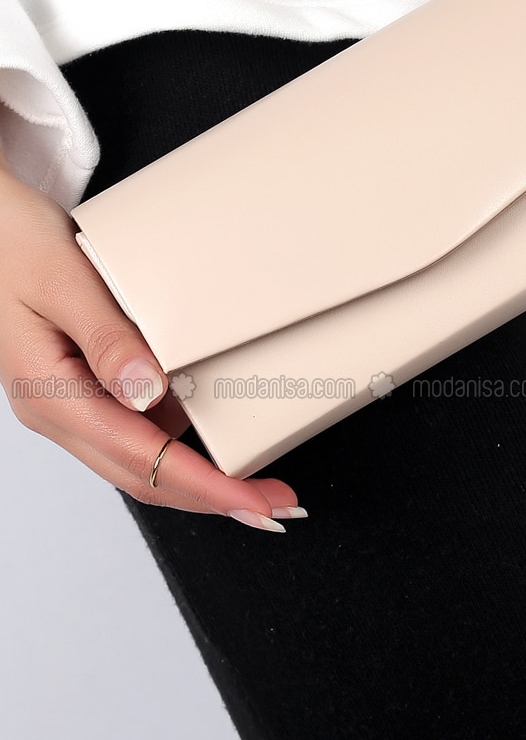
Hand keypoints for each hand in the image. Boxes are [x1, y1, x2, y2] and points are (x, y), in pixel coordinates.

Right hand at [0, 157, 303, 529]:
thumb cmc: (13, 243)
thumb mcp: (62, 282)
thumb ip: (107, 340)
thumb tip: (148, 393)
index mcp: (52, 395)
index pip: (140, 460)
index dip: (204, 487)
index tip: (252, 501)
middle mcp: (61, 409)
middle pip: (144, 475)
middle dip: (214, 495)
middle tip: (277, 504)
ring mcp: (72, 399)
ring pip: (141, 456)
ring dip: (200, 473)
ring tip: (258, 475)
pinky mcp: (85, 383)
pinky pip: (137, 423)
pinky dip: (180, 436)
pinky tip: (217, 427)